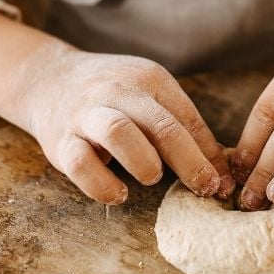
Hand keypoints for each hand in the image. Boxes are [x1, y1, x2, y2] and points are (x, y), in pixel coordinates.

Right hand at [6, 43, 235, 204]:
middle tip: (204, 188)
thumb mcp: (152, 98)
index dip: (210, 155)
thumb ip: (186, 131)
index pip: (187, 118)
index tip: (224, 184)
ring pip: (118, 133)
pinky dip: (102, 184)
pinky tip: (118, 194)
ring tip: (153, 177)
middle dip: (189, 161)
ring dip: (143, 161)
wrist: (49, 79)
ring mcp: (87, 114)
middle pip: (161, 125)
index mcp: (149, 80)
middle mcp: (118, 91)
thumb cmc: (114, 96)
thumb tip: (224, 175)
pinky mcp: (61, 140)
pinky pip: (80, 164)